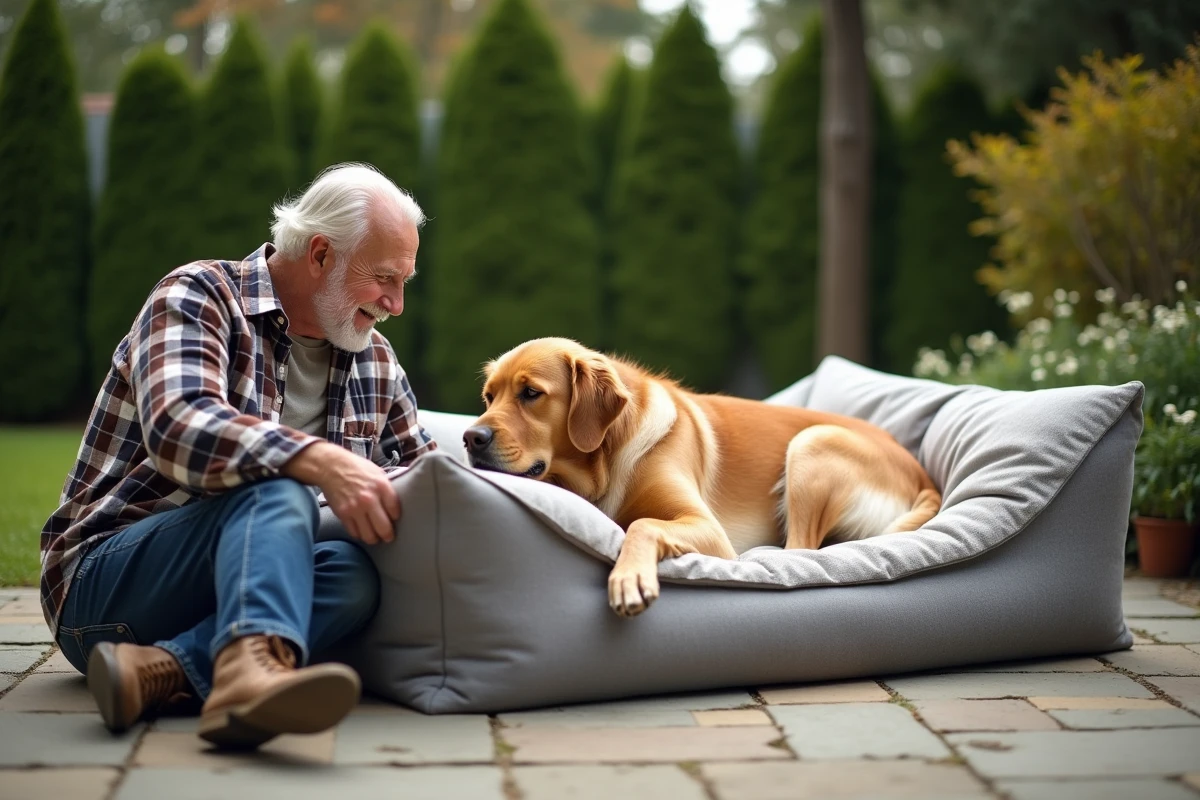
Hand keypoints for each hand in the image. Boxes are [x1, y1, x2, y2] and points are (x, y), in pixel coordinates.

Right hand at [284, 441, 400, 544]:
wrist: (331, 466)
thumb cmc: (356, 468)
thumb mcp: (377, 472)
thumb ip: (386, 489)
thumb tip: (393, 504)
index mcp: (381, 486)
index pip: (395, 511)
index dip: (396, 518)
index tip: (394, 519)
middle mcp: (369, 499)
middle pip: (384, 528)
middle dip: (388, 535)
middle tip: (388, 536)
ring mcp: (355, 508)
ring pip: (369, 535)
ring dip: (374, 538)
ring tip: (375, 536)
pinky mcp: (343, 514)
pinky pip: (354, 533)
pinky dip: (359, 534)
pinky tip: (362, 530)